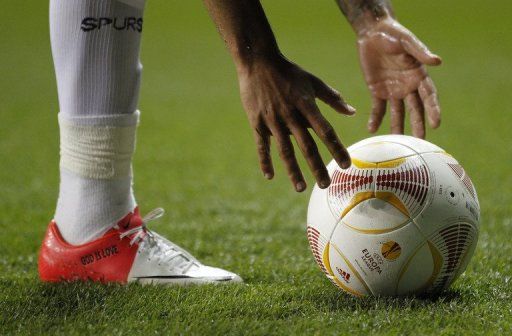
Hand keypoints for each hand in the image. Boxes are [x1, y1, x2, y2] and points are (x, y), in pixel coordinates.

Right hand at [237, 56, 355, 191]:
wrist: (258, 61)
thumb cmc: (289, 71)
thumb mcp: (313, 82)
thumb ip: (333, 98)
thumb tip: (352, 112)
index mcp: (307, 105)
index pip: (326, 132)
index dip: (336, 149)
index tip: (346, 165)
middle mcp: (291, 115)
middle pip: (306, 146)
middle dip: (317, 167)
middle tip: (325, 185)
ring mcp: (273, 120)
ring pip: (285, 150)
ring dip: (293, 170)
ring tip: (300, 188)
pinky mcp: (257, 123)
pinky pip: (262, 146)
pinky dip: (265, 161)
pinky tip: (270, 176)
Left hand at [357, 18, 441, 137]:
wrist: (373, 33)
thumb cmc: (394, 34)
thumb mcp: (407, 41)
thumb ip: (420, 52)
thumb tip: (437, 61)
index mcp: (418, 75)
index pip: (429, 96)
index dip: (433, 110)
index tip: (435, 123)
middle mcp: (408, 86)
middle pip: (415, 109)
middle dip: (418, 124)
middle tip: (420, 140)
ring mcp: (393, 90)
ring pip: (397, 112)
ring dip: (397, 126)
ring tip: (397, 141)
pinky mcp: (377, 91)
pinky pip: (377, 108)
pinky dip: (375, 119)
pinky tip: (372, 130)